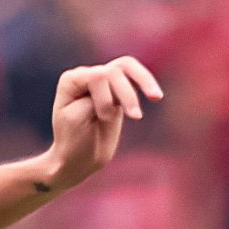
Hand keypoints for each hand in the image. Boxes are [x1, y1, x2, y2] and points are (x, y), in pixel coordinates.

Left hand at [39, 56, 163, 191]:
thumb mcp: (77, 118)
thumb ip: (94, 96)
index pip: (97, 76)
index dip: (106, 97)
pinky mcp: (118, 92)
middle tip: (136, 118)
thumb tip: (114, 81)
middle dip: (127, 94)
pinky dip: (146, 83)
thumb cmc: (73, 141)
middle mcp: (86, 76)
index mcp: (72, 80)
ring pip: (127, 67)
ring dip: (143, 81)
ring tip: (156, 97)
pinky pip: (134, 77)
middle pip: (114, 72)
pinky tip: (156, 96)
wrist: (78, 160)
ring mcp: (102, 82)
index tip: (104, 118)